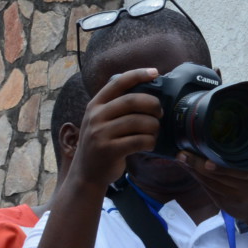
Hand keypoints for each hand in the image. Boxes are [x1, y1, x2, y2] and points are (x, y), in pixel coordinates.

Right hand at [72, 68, 163, 189]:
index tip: (155, 72)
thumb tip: (148, 95)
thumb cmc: (101, 145)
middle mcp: (95, 116)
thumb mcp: (100, 122)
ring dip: (153, 126)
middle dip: (152, 104)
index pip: (118, 82)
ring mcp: (100, 133)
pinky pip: (139, 141)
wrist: (86, 174)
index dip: (138, 74)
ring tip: (155, 131)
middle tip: (160, 112)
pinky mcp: (109, 150)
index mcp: (95, 105)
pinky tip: (150, 144)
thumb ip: (116, 108)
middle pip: (132, 101)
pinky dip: (150, 141)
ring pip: (138, 122)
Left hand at [180, 152, 247, 231]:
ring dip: (193, 171)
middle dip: (197, 164)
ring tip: (182, 159)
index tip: (202, 154)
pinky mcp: (224, 205)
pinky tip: (190, 170)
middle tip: (182, 154)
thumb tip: (219, 137)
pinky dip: (198, 179)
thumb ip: (243, 155)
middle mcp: (244, 187)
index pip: (232, 168)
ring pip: (209, 183)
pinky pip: (208, 190)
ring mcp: (233, 197)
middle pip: (216, 175)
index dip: (217, 164)